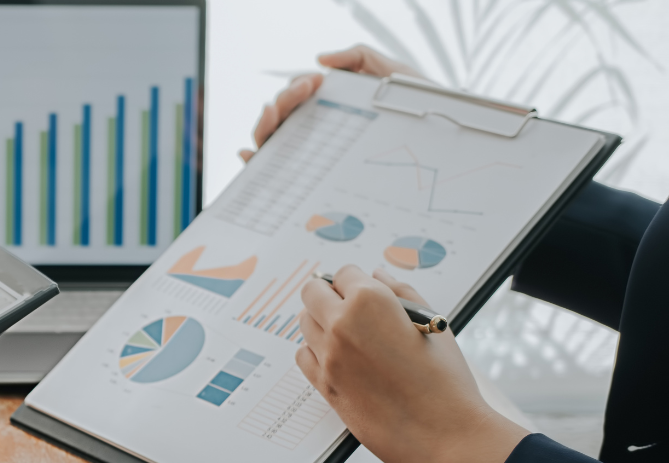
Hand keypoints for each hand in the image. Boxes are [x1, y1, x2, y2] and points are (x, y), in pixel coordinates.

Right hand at [238, 45, 423, 162]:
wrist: (442, 139)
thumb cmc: (418, 110)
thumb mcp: (392, 73)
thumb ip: (358, 56)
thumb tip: (320, 60)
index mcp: (328, 107)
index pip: (296, 98)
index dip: (296, 89)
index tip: (313, 82)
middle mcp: (314, 131)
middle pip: (279, 118)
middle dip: (283, 102)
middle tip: (303, 92)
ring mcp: (310, 155)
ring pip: (271, 140)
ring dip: (266, 124)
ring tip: (275, 112)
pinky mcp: (313, 178)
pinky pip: (272, 171)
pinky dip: (253, 162)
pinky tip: (248, 155)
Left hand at [295, 266, 527, 462]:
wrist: (445, 434)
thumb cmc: (446, 380)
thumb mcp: (432, 324)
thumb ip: (401, 293)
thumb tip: (378, 275)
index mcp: (370, 301)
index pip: (343, 273)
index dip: (355, 280)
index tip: (362, 290)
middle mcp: (341, 324)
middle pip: (312, 292)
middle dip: (329, 294)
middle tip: (349, 307)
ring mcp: (328, 356)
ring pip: (305, 323)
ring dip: (321, 322)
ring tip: (351, 335)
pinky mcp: (323, 385)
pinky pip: (304, 356)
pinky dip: (316, 352)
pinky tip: (340, 358)